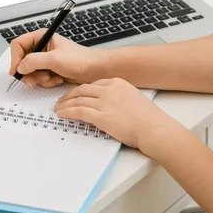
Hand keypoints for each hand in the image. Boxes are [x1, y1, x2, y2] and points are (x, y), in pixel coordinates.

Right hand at [9, 29, 107, 87]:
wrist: (95, 70)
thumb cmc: (80, 59)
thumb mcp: (54, 59)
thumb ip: (34, 61)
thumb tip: (20, 67)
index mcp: (42, 37)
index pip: (18, 45)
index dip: (15, 58)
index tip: (16, 71)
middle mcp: (41, 47)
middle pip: (22, 61)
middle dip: (29, 73)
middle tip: (33, 81)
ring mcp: (45, 60)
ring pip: (30, 72)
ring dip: (40, 78)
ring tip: (52, 77)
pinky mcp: (50, 70)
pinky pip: (39, 78)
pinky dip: (47, 82)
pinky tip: (58, 79)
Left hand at [54, 78, 182, 151]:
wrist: (154, 129)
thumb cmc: (148, 119)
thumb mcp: (133, 98)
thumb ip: (119, 97)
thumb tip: (108, 104)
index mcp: (117, 83)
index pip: (93, 84)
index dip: (80, 90)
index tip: (75, 94)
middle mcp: (109, 89)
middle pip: (82, 90)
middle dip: (69, 95)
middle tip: (61, 101)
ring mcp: (104, 102)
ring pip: (78, 100)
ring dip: (65, 104)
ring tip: (58, 109)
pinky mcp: (101, 116)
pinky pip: (78, 112)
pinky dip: (68, 112)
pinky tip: (62, 114)